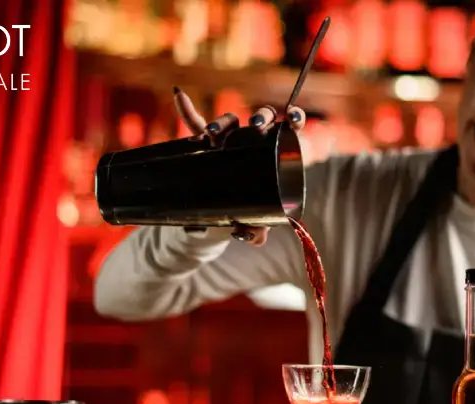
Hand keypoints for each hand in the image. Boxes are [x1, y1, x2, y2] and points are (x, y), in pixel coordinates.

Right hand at [173, 86, 306, 246]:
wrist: (216, 222)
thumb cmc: (245, 218)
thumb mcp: (253, 226)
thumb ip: (255, 231)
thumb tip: (250, 236)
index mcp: (274, 154)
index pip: (289, 129)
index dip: (294, 119)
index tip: (294, 118)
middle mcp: (253, 142)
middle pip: (260, 119)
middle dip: (259, 117)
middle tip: (254, 126)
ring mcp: (229, 143)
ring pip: (229, 122)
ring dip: (222, 122)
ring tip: (212, 134)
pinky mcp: (205, 147)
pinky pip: (195, 125)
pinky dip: (187, 110)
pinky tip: (180, 96)